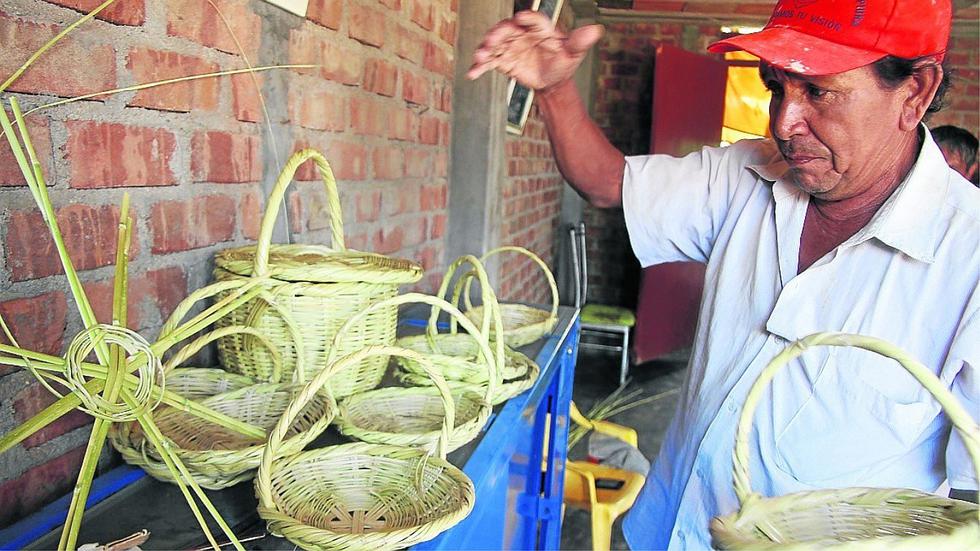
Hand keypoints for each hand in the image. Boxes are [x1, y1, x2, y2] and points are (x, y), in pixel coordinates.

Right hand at [466, 10, 603, 91]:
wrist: (552, 80)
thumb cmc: (563, 62)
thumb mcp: (573, 53)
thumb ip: (580, 42)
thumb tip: (596, 30)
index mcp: (540, 28)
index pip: (533, 20)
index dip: (526, 18)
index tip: (520, 19)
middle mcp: (522, 33)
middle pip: (507, 29)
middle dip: (498, 33)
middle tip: (492, 39)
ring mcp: (510, 46)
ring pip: (495, 43)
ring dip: (486, 48)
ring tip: (481, 56)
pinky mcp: (503, 60)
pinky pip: (490, 62)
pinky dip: (480, 67)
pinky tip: (472, 73)